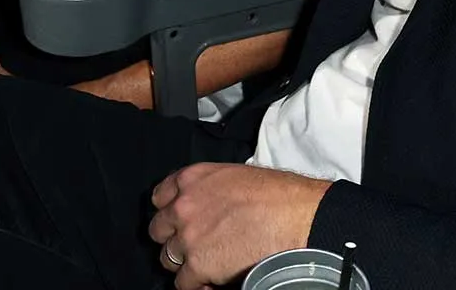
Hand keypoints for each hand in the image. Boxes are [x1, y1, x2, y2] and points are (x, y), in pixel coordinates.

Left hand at [149, 163, 329, 289]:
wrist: (297, 216)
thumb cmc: (278, 195)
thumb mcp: (235, 177)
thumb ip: (208, 190)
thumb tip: (206, 207)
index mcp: (193, 178)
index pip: (159, 197)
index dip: (170, 211)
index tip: (178, 220)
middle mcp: (184, 205)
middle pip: (158, 230)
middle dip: (174, 238)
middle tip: (194, 244)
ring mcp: (188, 236)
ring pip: (167, 259)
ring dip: (185, 263)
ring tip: (208, 263)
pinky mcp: (198, 265)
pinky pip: (183, 284)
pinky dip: (198, 285)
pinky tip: (215, 280)